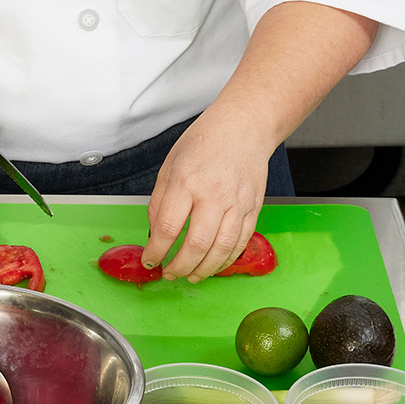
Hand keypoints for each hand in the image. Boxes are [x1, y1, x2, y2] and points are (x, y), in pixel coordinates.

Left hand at [138, 109, 272, 280]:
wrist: (244, 127)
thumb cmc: (205, 142)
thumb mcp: (170, 166)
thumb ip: (159, 202)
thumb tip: (155, 235)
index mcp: (186, 182)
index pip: (167, 228)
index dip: (156, 251)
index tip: (150, 260)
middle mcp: (214, 195)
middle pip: (196, 245)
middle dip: (179, 267)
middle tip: (170, 273)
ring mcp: (237, 203)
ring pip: (221, 249)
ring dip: (204, 270)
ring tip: (191, 276)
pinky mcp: (253, 209)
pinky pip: (240, 243)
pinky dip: (226, 260)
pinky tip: (213, 264)